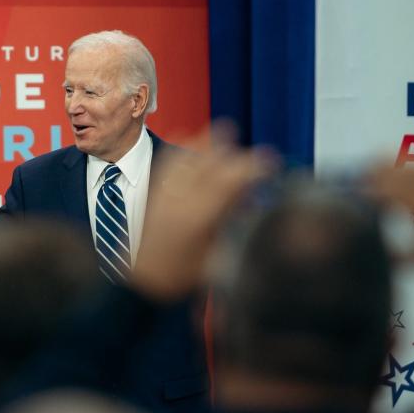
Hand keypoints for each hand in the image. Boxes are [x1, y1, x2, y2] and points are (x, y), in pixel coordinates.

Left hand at [133, 125, 276, 300]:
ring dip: (210, 144)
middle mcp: (182, 198)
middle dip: (238, 156)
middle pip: (214, 163)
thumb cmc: (181, 275)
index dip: (254, 168)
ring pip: (189, 157)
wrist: (142, 281)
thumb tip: (246, 198)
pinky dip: (182, 149)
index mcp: (200, 216)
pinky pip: (168, 163)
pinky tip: (190, 140)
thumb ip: (230, 222)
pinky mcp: (155, 194)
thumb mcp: (215, 254)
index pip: (232, 180)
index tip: (270, 164)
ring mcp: (166, 193)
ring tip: (226, 132)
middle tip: (257, 159)